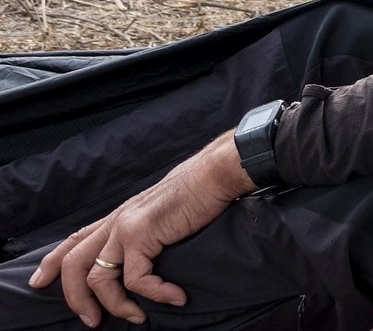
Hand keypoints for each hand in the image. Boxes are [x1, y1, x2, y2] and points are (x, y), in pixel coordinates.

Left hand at [29, 132, 254, 327]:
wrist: (215, 175)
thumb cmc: (198, 193)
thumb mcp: (162, 213)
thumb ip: (147, 231)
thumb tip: (148, 256)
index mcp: (120, 217)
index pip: (76, 240)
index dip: (53, 262)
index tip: (40, 281)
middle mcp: (116, 221)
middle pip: (74, 263)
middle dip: (76, 299)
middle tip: (92, 321)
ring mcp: (126, 227)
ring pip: (97, 278)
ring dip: (116, 306)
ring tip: (138, 316)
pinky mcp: (142, 234)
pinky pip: (137, 279)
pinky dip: (156, 294)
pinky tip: (175, 297)